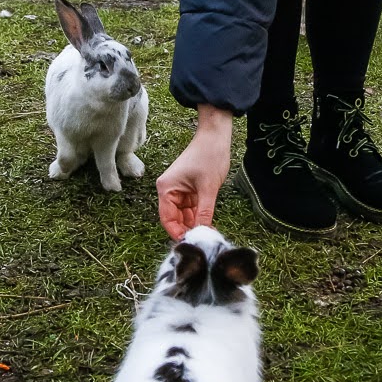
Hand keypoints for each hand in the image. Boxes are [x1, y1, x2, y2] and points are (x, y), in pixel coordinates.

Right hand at [157, 105, 232, 238]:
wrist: (216, 137)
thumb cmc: (209, 156)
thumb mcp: (208, 188)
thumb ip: (204, 212)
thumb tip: (203, 233)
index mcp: (166, 188)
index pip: (167, 219)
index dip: (178, 233)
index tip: (192, 244)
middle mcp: (168, 191)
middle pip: (174, 219)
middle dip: (188, 230)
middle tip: (203, 241)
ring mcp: (178, 191)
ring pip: (184, 216)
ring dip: (194, 224)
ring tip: (208, 234)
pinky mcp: (187, 190)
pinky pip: (190, 209)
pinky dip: (198, 216)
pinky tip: (208, 224)